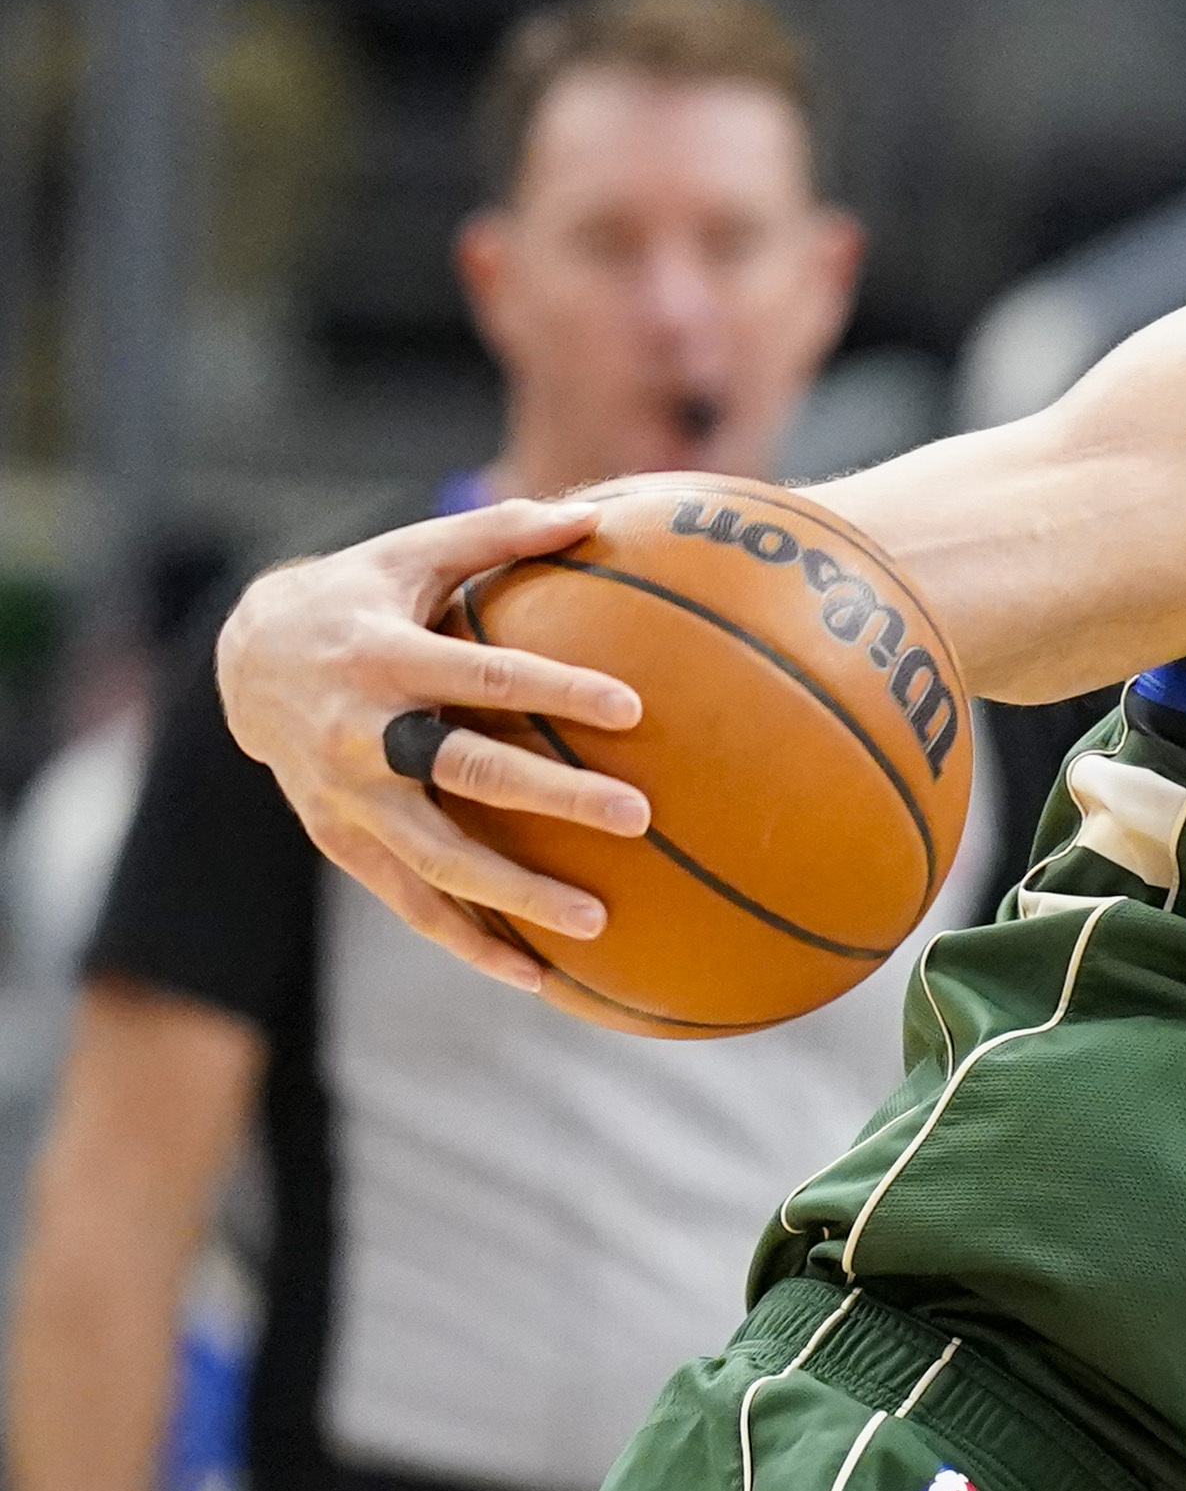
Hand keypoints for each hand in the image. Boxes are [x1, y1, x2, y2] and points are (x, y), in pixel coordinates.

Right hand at [212, 499, 650, 988]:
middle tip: (636, 816)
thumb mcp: (414, 550)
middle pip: (465, 771)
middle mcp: (360, 733)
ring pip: (434, 858)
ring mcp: (345, 797)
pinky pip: (409, 901)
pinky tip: (536, 976)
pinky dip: (468, 940)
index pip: (483, 674)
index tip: (633, 706)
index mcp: (383, 656)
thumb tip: (596, 514)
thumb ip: (501, 530)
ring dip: (513, 895)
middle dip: (552, 797)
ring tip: (597, 923)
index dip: (555, 688)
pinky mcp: (340, 840)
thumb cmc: (358, 593)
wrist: (243, 659)